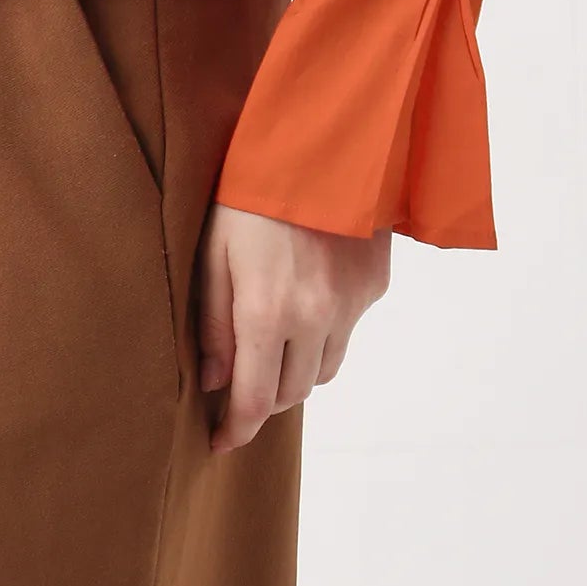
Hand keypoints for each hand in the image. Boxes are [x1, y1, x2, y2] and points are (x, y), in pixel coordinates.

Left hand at [195, 200, 390, 451]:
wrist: (321, 141)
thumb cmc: (251, 190)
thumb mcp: (213, 248)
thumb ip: (213, 320)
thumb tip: (213, 380)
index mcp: (267, 311)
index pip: (255, 398)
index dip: (236, 429)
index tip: (220, 443)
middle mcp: (315, 319)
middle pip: (292, 392)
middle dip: (263, 399)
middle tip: (240, 389)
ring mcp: (350, 305)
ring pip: (324, 370)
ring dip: (296, 372)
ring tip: (272, 348)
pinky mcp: (373, 287)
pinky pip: (347, 331)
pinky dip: (325, 333)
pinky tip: (306, 300)